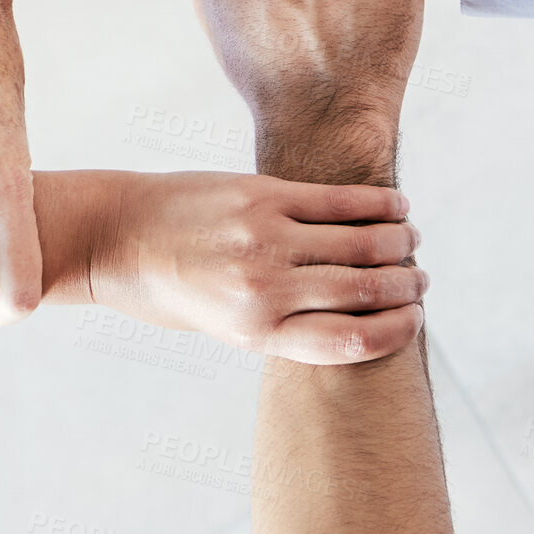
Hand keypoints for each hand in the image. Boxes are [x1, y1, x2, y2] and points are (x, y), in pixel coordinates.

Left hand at [87, 171, 425, 364]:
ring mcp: (265, 236)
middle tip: (420, 281)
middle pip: (366, 291)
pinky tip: (396, 206)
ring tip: (411, 244)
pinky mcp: (261, 193)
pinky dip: (377, 203)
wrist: (113, 233)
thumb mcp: (221, 325)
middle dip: (406, 288)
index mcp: (256, 332)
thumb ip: (280, 321)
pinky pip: (337, 200)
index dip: (397, 332)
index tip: (414, 321)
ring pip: (361, 242)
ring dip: (400, 244)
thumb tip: (350, 311)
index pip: (353, 340)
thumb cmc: (164, 288)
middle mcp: (265, 287)